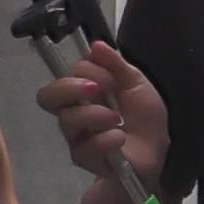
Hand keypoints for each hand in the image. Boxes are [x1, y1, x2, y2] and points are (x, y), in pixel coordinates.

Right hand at [36, 41, 169, 187]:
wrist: (156, 151)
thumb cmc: (143, 117)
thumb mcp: (136, 84)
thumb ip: (116, 64)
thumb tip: (96, 45)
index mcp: (83, 91)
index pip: (65, 74)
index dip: (85, 71)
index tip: (111, 77)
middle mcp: (73, 111)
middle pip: (47, 96)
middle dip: (71, 87)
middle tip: (97, 90)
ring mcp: (76, 136)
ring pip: (67, 120)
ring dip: (95, 114)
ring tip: (118, 119)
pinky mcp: (84, 158)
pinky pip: (85, 147)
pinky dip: (106, 140)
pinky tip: (120, 139)